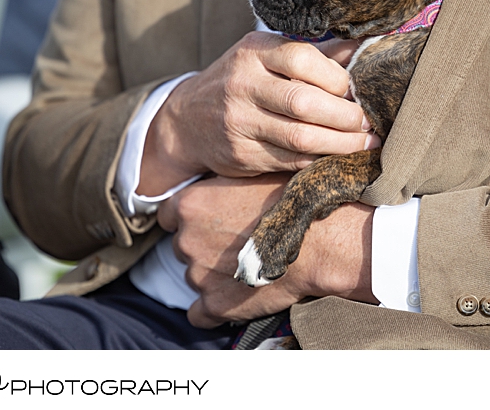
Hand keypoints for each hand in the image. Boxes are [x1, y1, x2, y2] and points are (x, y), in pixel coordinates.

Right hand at [139, 32, 379, 194]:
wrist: (187, 120)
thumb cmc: (242, 80)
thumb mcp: (267, 55)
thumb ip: (317, 53)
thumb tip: (370, 47)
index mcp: (253, 51)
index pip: (302, 59)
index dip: (337, 77)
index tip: (355, 89)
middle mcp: (242, 85)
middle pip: (304, 103)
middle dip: (346, 116)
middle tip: (369, 122)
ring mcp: (239, 122)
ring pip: (300, 138)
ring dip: (341, 143)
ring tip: (366, 142)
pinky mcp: (242, 155)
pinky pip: (291, 161)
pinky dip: (321, 160)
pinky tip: (339, 156)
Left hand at [157, 174, 375, 327]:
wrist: (320, 240)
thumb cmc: (291, 202)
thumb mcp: (248, 175)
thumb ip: (219, 183)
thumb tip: (214, 184)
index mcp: (189, 204)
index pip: (169, 214)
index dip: (190, 217)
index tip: (207, 220)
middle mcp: (186, 240)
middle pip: (182, 246)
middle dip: (203, 245)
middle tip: (237, 241)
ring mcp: (199, 275)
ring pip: (194, 277)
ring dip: (213, 274)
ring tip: (247, 265)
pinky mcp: (215, 305)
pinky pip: (199, 314)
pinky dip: (214, 308)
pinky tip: (234, 296)